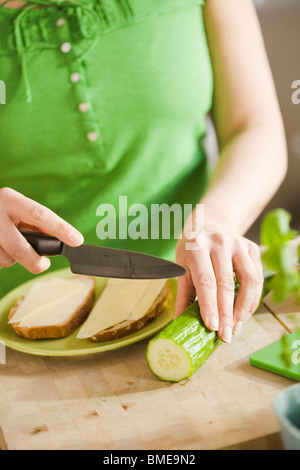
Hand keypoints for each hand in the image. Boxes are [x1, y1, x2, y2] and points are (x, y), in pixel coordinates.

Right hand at [0, 187, 83, 272]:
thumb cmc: (2, 211)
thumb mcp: (18, 208)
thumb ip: (36, 222)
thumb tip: (61, 240)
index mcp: (11, 200)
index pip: (41, 215)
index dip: (61, 229)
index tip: (77, 240)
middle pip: (19, 247)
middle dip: (35, 262)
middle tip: (43, 264)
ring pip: (6, 258)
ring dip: (13, 260)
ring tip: (11, 247)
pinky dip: (2, 260)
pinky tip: (1, 249)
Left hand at [174, 223, 263, 342]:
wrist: (210, 224)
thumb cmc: (192, 249)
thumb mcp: (181, 266)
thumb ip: (182, 294)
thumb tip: (179, 324)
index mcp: (197, 247)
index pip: (205, 280)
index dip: (209, 305)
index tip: (211, 327)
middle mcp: (220, 243)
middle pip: (226, 284)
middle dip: (226, 314)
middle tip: (225, 336)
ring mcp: (239, 244)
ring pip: (248, 281)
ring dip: (243, 309)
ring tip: (236, 327)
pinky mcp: (252, 248)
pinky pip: (257, 278)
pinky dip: (252, 300)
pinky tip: (244, 314)